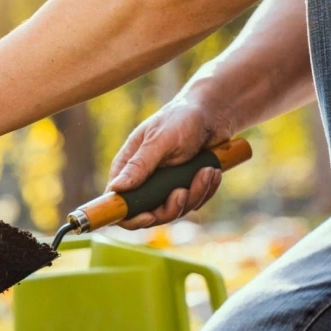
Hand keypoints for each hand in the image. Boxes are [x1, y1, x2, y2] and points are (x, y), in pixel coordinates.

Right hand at [107, 94, 234, 229]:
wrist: (214, 113)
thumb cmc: (181, 118)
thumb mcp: (159, 140)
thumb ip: (139, 165)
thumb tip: (116, 188)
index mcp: (128, 167)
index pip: (118, 201)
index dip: (129, 216)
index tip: (149, 216)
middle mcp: (143, 180)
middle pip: (149, 214)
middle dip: (170, 207)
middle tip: (183, 192)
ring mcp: (165, 185)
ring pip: (175, 210)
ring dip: (194, 194)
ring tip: (207, 172)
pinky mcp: (186, 186)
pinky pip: (194, 202)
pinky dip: (206, 190)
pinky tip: (212, 171)